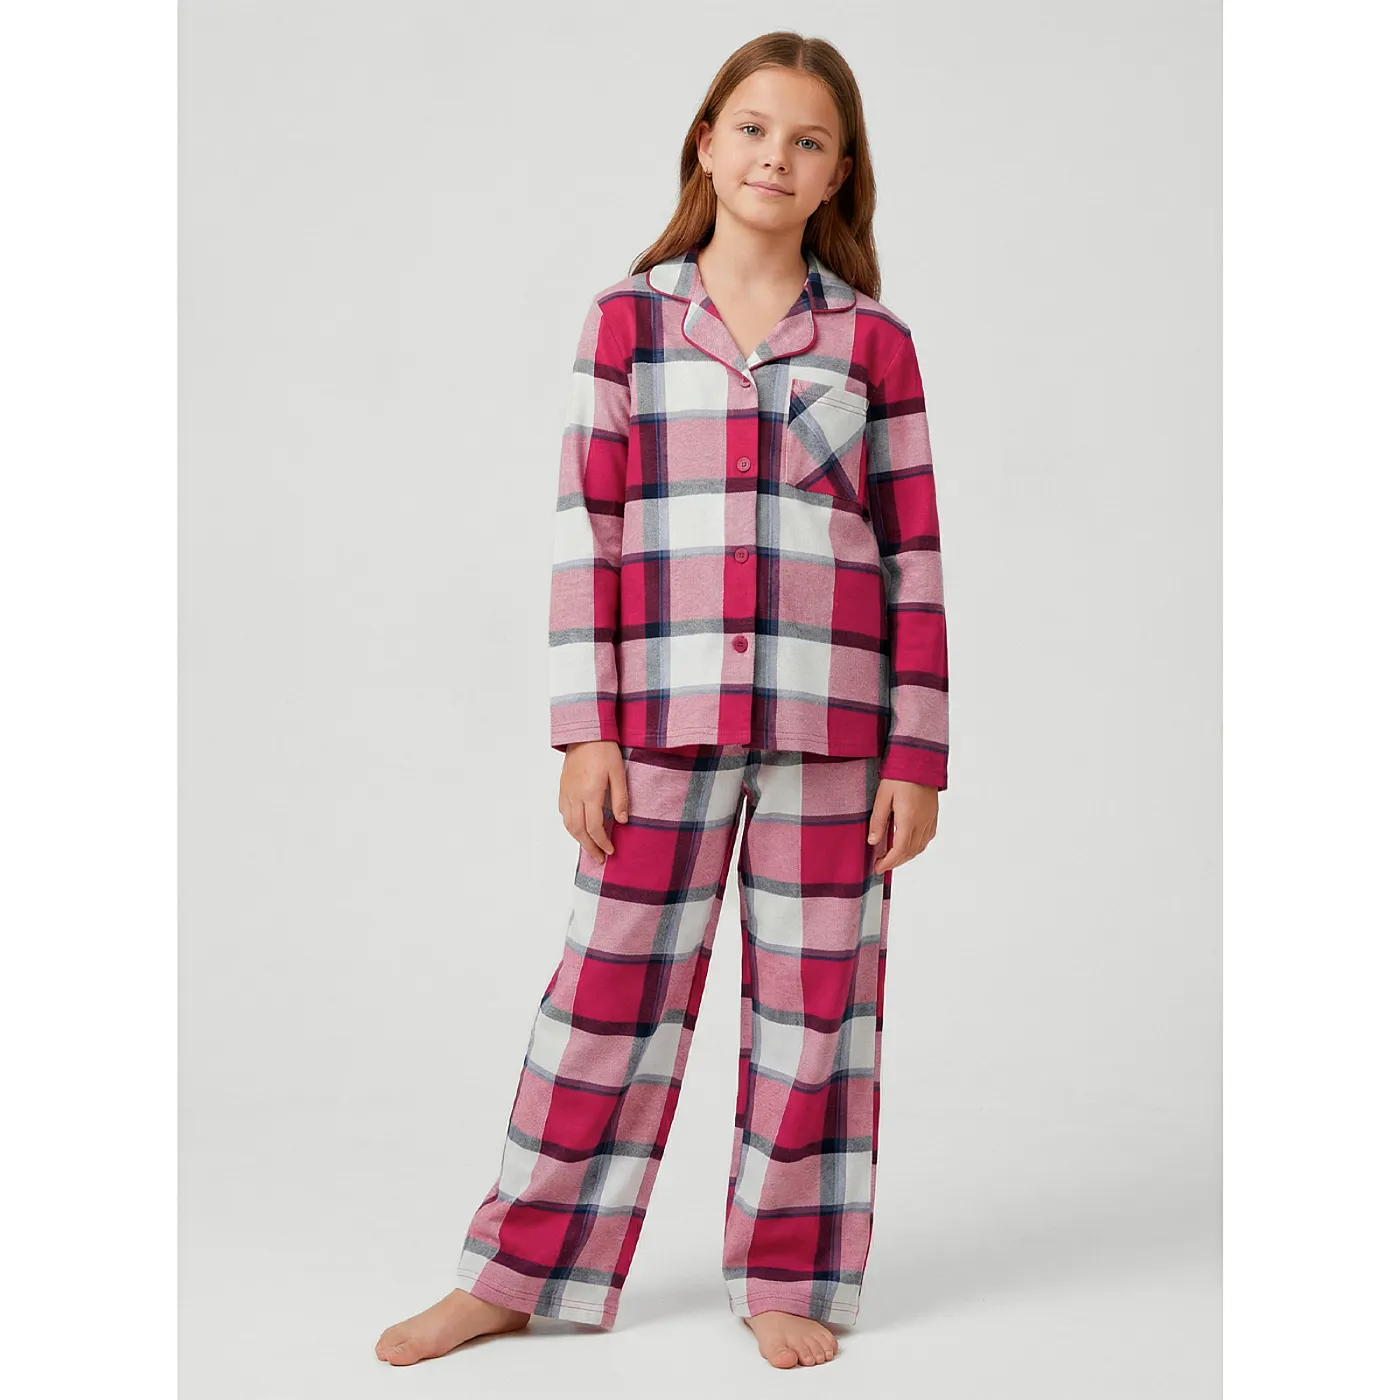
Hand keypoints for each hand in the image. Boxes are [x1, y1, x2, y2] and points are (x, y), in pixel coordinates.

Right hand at [558, 740, 629, 861]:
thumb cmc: (605, 750)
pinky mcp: (562, 787)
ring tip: (590, 848)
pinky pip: (563, 812)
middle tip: (599, 858)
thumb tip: (622, 821)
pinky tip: (578, 829)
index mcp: (590, 793)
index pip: (594, 827)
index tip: (610, 851)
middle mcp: (575, 795)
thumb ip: (620, 798)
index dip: (602, 842)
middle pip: (578, 830)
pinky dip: (570, 825)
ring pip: (568, 823)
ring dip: (578, 839)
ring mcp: (566, 791)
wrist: (585, 732)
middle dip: (589, 847)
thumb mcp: (619, 773)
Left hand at [868, 778, 939, 874]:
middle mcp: (922, 822)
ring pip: (920, 846)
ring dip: (906, 855)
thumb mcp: (883, 796)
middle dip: (895, 862)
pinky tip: (907, 843)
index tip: (877, 868)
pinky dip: (917, 846)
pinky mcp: (934, 814)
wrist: (920, 758)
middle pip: (910, 852)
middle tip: (881, 864)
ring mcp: (930, 818)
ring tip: (891, 856)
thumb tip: (873, 842)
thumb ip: (878, 820)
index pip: (899, 850)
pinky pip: (927, 837)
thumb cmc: (900, 773)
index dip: (888, 863)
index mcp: (909, 819)